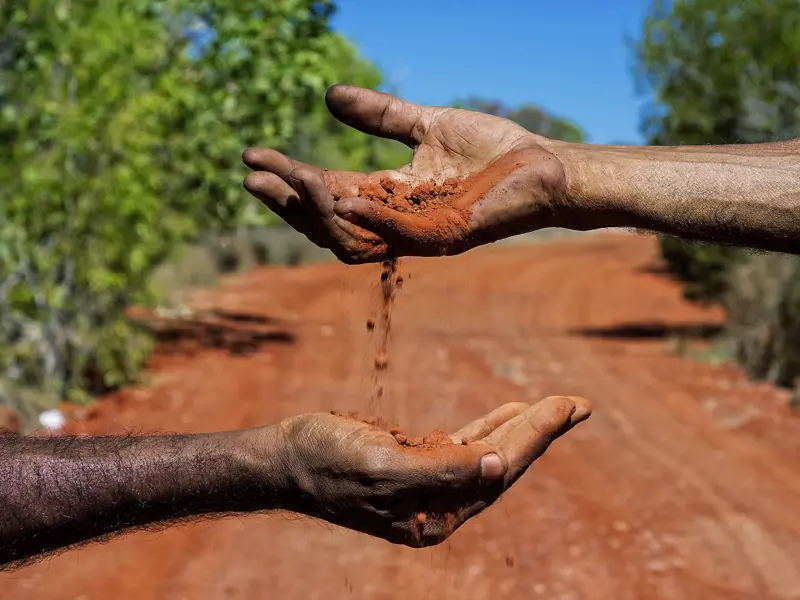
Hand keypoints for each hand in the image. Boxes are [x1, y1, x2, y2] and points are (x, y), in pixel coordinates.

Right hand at [242, 85, 572, 263]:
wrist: (545, 164)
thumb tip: (328, 96)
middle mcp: (396, 222)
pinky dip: (370, 220)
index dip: (288, 177)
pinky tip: (341, 196)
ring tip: (291, 179)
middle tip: (252, 177)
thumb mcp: (425, 125)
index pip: (325, 192)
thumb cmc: (493, 150)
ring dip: (319, 213)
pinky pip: (400, 236)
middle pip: (328, 223)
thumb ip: (380, 116)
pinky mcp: (448, 235)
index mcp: (388, 197)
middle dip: (288, 203)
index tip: (251, 155)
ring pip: (353, 237)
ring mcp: (420, 234)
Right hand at [270, 396, 590, 546]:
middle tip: (579, 403)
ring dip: (522, 428)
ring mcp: (428, 485)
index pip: (498, 472)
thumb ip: (442, 470)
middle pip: (501, 464)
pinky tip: (509, 412)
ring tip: (558, 406)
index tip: (566, 406)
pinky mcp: (415, 464)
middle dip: (540, 431)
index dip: (535, 437)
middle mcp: (438, 505)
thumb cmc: (326, 460)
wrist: (285, 457)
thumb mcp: (382, 466)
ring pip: (487, 453)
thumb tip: (499, 466)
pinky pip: (463, 445)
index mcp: (435, 515)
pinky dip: (488, 427)